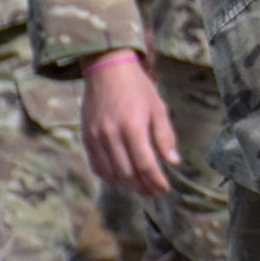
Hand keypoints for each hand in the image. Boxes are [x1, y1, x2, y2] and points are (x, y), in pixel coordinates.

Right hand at [82, 52, 177, 196]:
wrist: (106, 68)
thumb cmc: (137, 87)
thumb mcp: (158, 107)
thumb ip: (165, 136)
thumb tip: (173, 162)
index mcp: (133, 126)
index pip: (145, 164)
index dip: (156, 181)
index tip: (165, 189)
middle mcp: (111, 134)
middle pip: (127, 172)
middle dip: (142, 186)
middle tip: (154, 192)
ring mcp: (96, 136)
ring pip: (110, 172)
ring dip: (126, 185)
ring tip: (140, 188)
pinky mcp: (86, 136)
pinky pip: (95, 164)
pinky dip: (108, 176)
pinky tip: (120, 179)